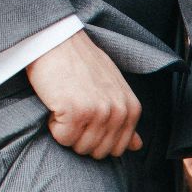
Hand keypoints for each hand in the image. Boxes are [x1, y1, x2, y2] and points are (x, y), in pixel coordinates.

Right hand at [25, 30, 143, 159]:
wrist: (56, 40)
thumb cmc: (81, 63)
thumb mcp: (112, 88)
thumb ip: (125, 118)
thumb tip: (137, 146)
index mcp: (132, 109)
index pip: (118, 149)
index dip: (97, 139)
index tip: (86, 119)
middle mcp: (119, 112)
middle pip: (98, 151)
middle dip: (81, 137)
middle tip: (73, 111)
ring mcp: (99, 112)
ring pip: (80, 147)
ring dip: (66, 130)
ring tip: (66, 105)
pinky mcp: (76, 111)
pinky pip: (63, 138)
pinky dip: (53, 125)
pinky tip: (56, 103)